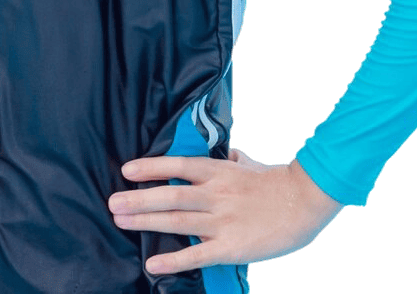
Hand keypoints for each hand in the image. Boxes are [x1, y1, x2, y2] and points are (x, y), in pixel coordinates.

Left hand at [107, 149, 343, 275]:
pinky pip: (196, 254)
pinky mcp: (231, 246)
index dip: (150, 168)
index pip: (177, 165)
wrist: (304, 201)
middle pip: (169, 195)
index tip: (126, 171)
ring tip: (120, 221)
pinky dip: (172, 259)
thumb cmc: (275, 181)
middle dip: (137, 199)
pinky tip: (152, 263)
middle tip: (112, 202)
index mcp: (218, 171)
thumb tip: (226, 154)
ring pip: (176, 220)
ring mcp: (222, 220)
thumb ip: (231, 159)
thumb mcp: (248, 163)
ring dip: (145, 221)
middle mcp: (215, 193)